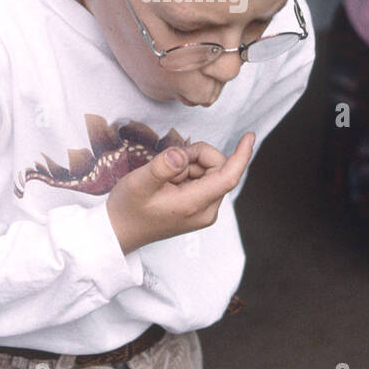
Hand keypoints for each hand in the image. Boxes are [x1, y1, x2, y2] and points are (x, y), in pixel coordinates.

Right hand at [106, 133, 255, 254]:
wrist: (119, 232)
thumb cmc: (127, 209)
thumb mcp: (138, 184)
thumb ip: (162, 167)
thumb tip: (182, 154)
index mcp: (194, 205)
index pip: (228, 177)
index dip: (241, 155)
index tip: (249, 136)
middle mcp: (206, 211)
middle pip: (218, 169)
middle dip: (196, 156)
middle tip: (170, 162)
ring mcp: (205, 211)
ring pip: (210, 172)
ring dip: (189, 165)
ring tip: (165, 179)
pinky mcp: (200, 208)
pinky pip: (204, 180)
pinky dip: (188, 173)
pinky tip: (169, 183)